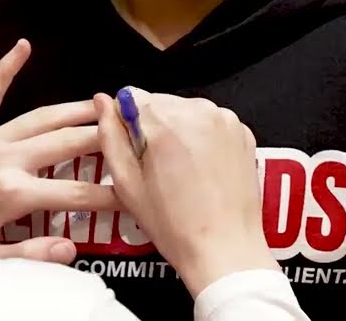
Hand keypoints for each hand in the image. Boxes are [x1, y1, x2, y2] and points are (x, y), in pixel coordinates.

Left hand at [0, 40, 120, 263]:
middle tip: (134, 129)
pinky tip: (24, 46)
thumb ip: (28, 256)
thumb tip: (71, 249)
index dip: (112, 195)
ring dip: (75, 109)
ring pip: (41, 116)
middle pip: (68, 144)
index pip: (76, 194)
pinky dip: (6, 68)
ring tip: (105, 103)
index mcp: (12, 194)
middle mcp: (4, 159)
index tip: (138, 194)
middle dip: (105, 138)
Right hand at [95, 88, 277, 296]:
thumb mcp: (127, 183)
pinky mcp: (242, 131)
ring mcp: (225, 119)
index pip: (130, 97)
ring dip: (178, 132)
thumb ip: (110, 135)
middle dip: (152, 127)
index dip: (126, 124)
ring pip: (184, 111)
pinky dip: (202, 138)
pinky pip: (210, 122)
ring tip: (181, 173)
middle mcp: (198, 110)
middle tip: (156, 168)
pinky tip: (201, 170)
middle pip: (158, 102)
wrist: (226, 248)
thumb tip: (103, 102)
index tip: (133, 150)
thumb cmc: (176, 225)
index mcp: (165, 121)